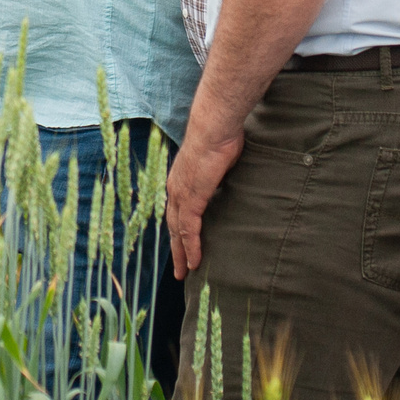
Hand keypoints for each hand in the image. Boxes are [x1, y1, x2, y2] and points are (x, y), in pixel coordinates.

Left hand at [166, 123, 243, 278]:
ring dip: (182, 254)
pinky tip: (194, 262)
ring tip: (186, 272)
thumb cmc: (220, 137)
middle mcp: (175, 188)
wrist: (214, 127)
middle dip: (176, 248)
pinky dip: (191, 247)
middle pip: (173, 225)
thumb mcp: (218, 160)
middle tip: (180, 269)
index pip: (176, 211)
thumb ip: (218, 174)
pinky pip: (189, 229)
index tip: (181, 245)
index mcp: (180, 179)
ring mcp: (182, 194)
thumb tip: (227, 179)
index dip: (178, 230)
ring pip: (178, 232)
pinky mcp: (191, 198)